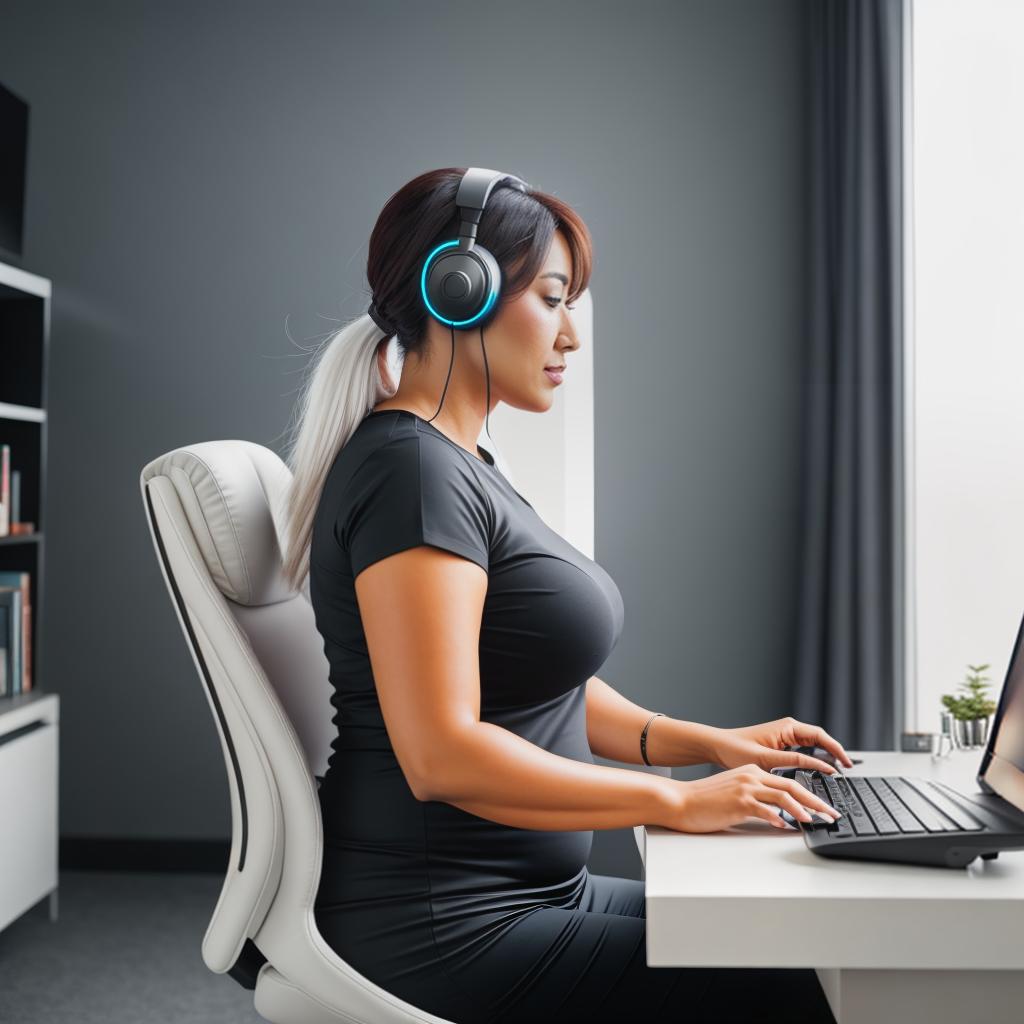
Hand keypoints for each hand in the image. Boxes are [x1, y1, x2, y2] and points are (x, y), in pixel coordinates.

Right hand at [662, 763, 842, 832]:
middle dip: (816, 801)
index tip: (822, 806)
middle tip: (831, 813)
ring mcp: (745, 787)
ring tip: (816, 820)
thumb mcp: (733, 793)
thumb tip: (778, 815)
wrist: (680, 801)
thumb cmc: (703, 800)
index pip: (787, 781)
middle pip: (792, 786)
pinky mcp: (739, 801)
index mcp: (751, 771)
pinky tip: (787, 826)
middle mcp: (751, 775)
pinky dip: (779, 818)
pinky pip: (766, 810)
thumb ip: (755, 799)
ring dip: (804, 809)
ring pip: (784, 796)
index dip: (809, 794)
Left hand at [704, 716, 853, 774]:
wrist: (718, 746)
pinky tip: (817, 770)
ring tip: (836, 772)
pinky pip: (803, 749)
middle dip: (834, 753)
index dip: (836, 750)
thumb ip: (795, 761)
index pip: (821, 736)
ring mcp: (784, 735)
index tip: (846, 764)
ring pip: (813, 745)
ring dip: (824, 756)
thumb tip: (821, 766)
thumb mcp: (767, 759)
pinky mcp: (780, 743)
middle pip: (820, 739)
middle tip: (846, 770)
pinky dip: (813, 758)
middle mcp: (788, 728)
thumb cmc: (736, 750)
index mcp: (787, 727)